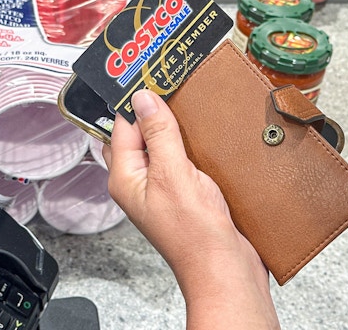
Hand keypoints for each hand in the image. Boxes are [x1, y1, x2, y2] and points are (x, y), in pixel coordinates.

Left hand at [102, 90, 278, 328]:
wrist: (226, 270)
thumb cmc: (195, 235)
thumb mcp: (173, 173)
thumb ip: (158, 134)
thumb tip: (143, 99)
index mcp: (125, 178)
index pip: (121, 127)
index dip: (134, 102)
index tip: (150, 76)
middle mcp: (139, 183)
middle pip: (138, 135)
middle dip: (152, 112)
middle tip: (168, 85)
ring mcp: (162, 189)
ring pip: (161, 146)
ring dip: (173, 128)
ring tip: (187, 105)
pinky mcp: (185, 194)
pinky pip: (181, 160)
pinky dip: (191, 144)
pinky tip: (205, 135)